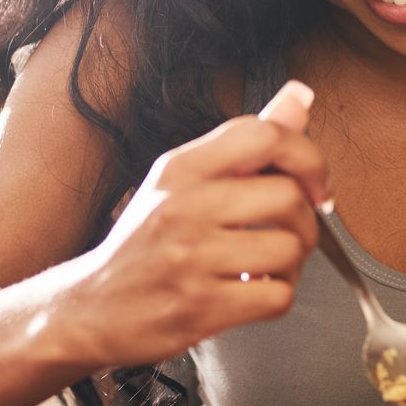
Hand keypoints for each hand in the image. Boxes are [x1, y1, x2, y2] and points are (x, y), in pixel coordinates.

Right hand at [53, 80, 330, 369]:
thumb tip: (300, 97)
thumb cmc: (144, 244)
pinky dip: (276, 297)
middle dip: (306, 220)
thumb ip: (245, 144)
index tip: (315, 183)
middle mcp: (184, 206)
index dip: (308, 156)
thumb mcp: (181, 182)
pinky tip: (250, 292)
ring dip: (292, 265)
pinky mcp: (200, 307)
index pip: (264, 134)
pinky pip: (277, 297)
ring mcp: (190, 258)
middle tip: (289, 234)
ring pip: (289, 249)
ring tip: (265, 267)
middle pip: (288, 196)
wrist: (91, 308)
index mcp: (181, 168)